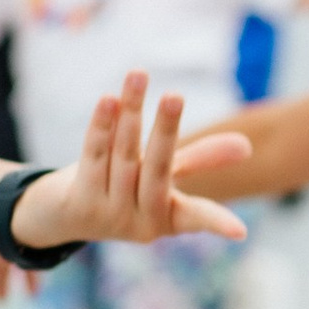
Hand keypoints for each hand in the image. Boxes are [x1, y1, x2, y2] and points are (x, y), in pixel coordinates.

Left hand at [7, 73, 251, 250]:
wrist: (61, 216)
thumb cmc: (124, 190)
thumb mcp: (163, 176)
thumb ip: (201, 160)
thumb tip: (247, 146)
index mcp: (168, 219)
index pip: (198, 217)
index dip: (219, 222)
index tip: (240, 232)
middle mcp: (140, 221)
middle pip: (157, 169)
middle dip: (165, 129)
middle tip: (175, 95)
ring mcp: (108, 214)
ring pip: (123, 155)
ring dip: (130, 112)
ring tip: (138, 76)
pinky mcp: (80, 202)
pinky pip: (94, 155)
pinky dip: (102, 125)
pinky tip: (109, 99)